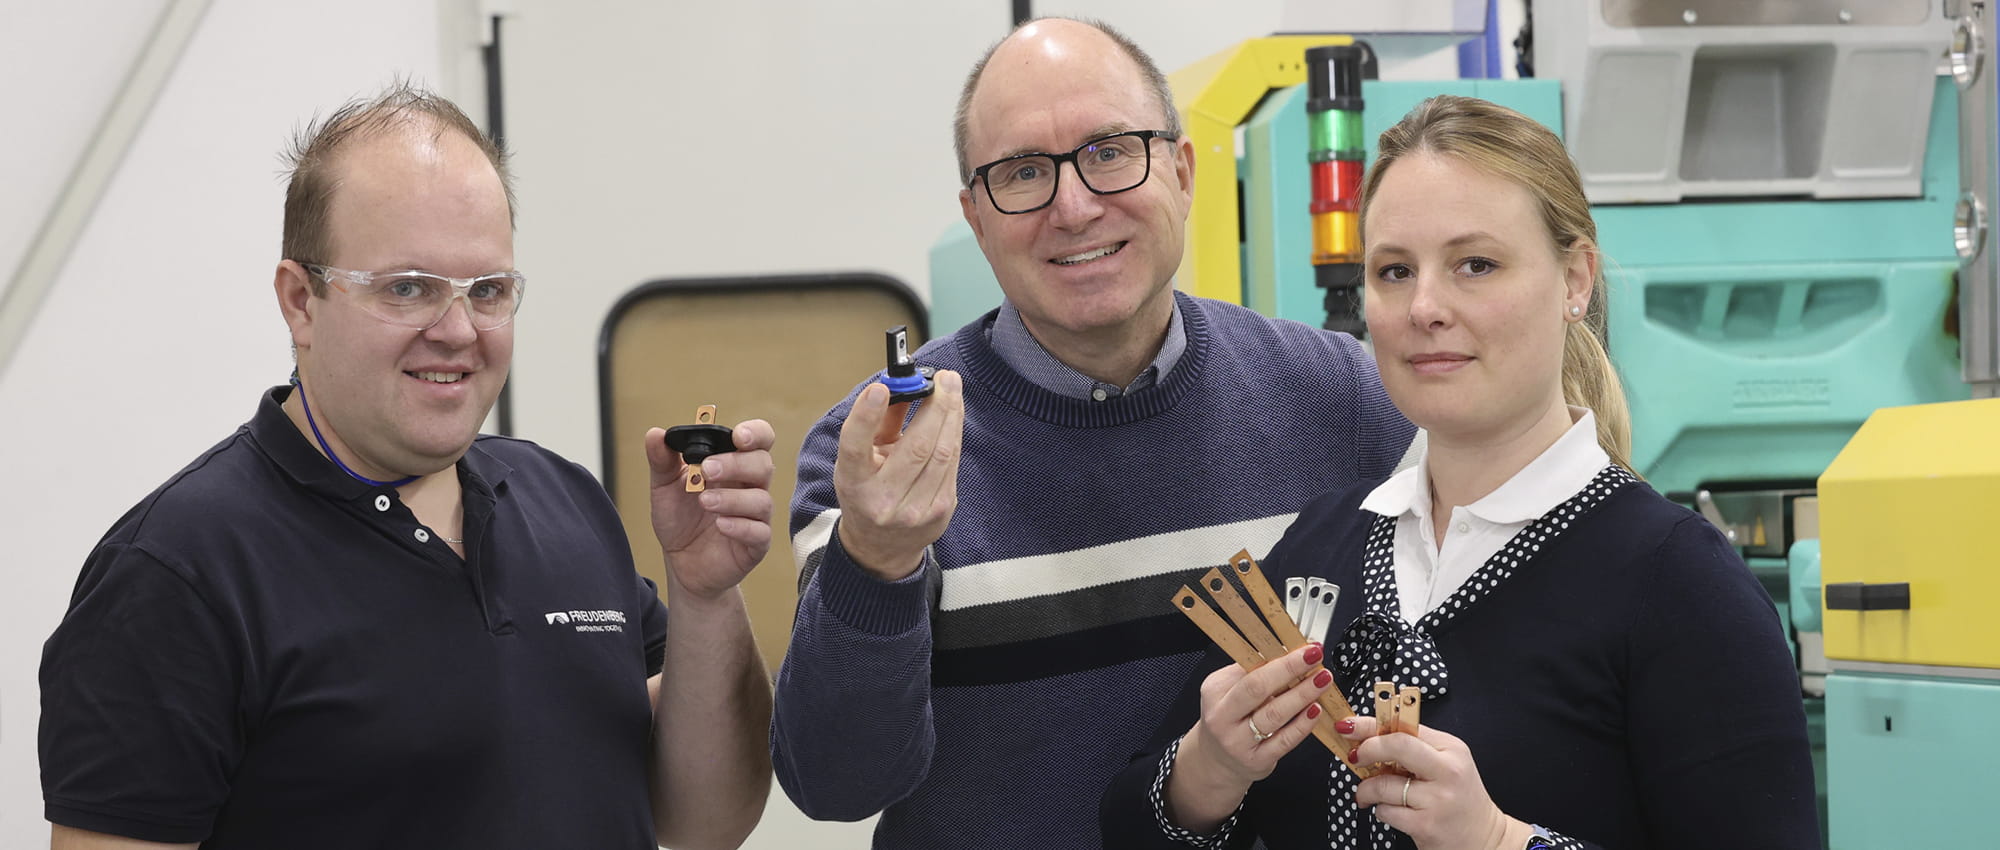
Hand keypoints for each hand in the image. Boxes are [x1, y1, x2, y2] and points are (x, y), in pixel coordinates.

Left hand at [647, 419, 775, 601]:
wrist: (680, 562)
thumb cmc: (680, 520)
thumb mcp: (664, 487)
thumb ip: (662, 461)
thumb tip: (656, 434)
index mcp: (733, 465)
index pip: (759, 440)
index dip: (756, 433)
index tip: (738, 436)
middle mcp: (749, 487)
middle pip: (763, 464)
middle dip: (736, 464)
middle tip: (707, 470)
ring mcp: (755, 516)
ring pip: (761, 499)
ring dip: (732, 498)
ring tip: (704, 502)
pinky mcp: (756, 544)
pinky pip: (760, 532)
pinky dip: (740, 526)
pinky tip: (720, 525)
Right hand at [830, 370, 962, 580]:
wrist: (881, 547)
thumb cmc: (867, 490)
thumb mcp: (859, 460)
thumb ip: (877, 423)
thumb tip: (901, 385)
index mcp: (853, 485)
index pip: (855, 448)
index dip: (866, 416)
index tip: (881, 387)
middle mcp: (882, 501)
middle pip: (916, 447)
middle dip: (934, 405)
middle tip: (943, 377)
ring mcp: (916, 510)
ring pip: (943, 452)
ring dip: (951, 414)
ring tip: (952, 387)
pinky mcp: (941, 511)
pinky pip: (953, 462)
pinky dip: (954, 432)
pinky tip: (953, 414)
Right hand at [1164, 643, 1332, 831]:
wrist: (1216, 760)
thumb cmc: (1229, 719)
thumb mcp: (1229, 692)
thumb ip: (1253, 672)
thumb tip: (1289, 650)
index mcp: (1215, 692)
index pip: (1248, 668)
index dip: (1279, 657)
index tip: (1304, 647)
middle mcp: (1222, 717)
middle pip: (1257, 688)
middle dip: (1289, 669)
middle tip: (1314, 657)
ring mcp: (1238, 741)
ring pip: (1274, 714)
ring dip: (1302, 694)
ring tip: (1322, 680)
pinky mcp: (1256, 761)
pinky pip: (1284, 740)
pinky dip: (1303, 724)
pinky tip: (1315, 710)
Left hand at [1342, 717, 1527, 849]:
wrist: (1484, 838)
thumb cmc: (1460, 798)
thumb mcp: (1446, 763)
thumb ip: (1415, 747)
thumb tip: (1369, 736)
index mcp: (1450, 748)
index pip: (1404, 727)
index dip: (1370, 725)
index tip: (1349, 726)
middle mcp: (1448, 771)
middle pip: (1396, 746)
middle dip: (1367, 749)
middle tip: (1356, 757)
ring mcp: (1438, 799)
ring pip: (1383, 784)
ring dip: (1367, 789)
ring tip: (1368, 794)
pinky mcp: (1427, 825)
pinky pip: (1386, 811)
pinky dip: (1381, 811)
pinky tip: (1391, 811)